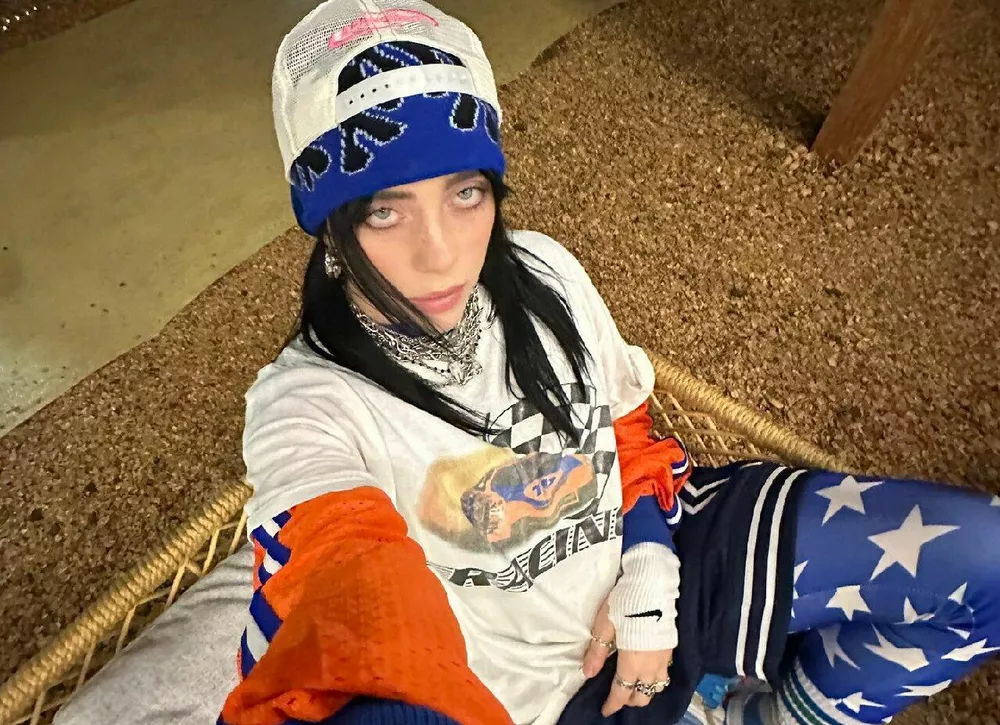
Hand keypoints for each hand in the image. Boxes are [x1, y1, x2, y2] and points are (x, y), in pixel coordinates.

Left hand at [583, 597, 672, 716]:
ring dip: (645, 692)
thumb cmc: (625, 603)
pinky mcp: (671, 647)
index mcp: (632, 662)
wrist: (653, 585)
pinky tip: (648, 670)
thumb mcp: (604, 625)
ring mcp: (663, 658)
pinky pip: (665, 674)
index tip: (605, 710)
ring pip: (657, 687)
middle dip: (629, 700)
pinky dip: (655, 680)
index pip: (622, 692)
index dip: (613, 704)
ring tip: (634, 686)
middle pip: (643, 695)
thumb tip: (587, 674)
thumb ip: (597, 652)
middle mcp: (650, 666)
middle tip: (618, 696)